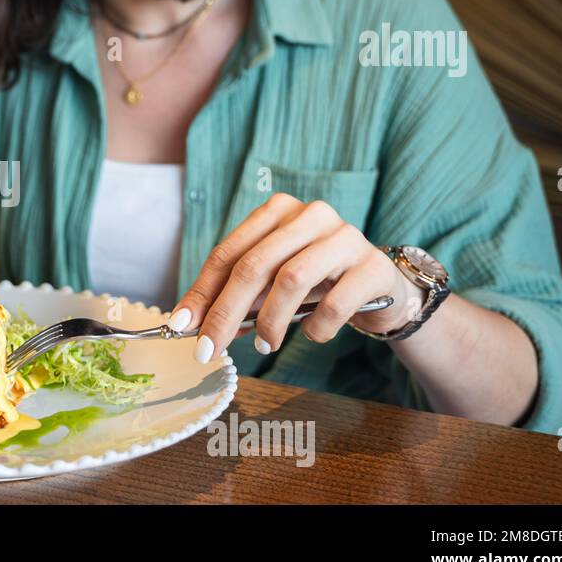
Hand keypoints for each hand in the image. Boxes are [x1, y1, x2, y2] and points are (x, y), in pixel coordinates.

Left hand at [168, 193, 424, 362]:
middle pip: (253, 266)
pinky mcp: (373, 266)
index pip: (227, 253)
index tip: (181, 327)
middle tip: (209, 349)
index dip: (201, 292)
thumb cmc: (317, 283)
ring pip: (292, 279)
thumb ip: (237, 296)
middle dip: (225, 313)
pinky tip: (313, 333)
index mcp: (277, 212)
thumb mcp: (272, 283)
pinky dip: (316, 327)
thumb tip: (192, 325)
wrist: (381, 287)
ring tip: (266, 345)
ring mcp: (345, 237)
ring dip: (270, 321)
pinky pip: (334, 303)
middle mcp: (311, 215)